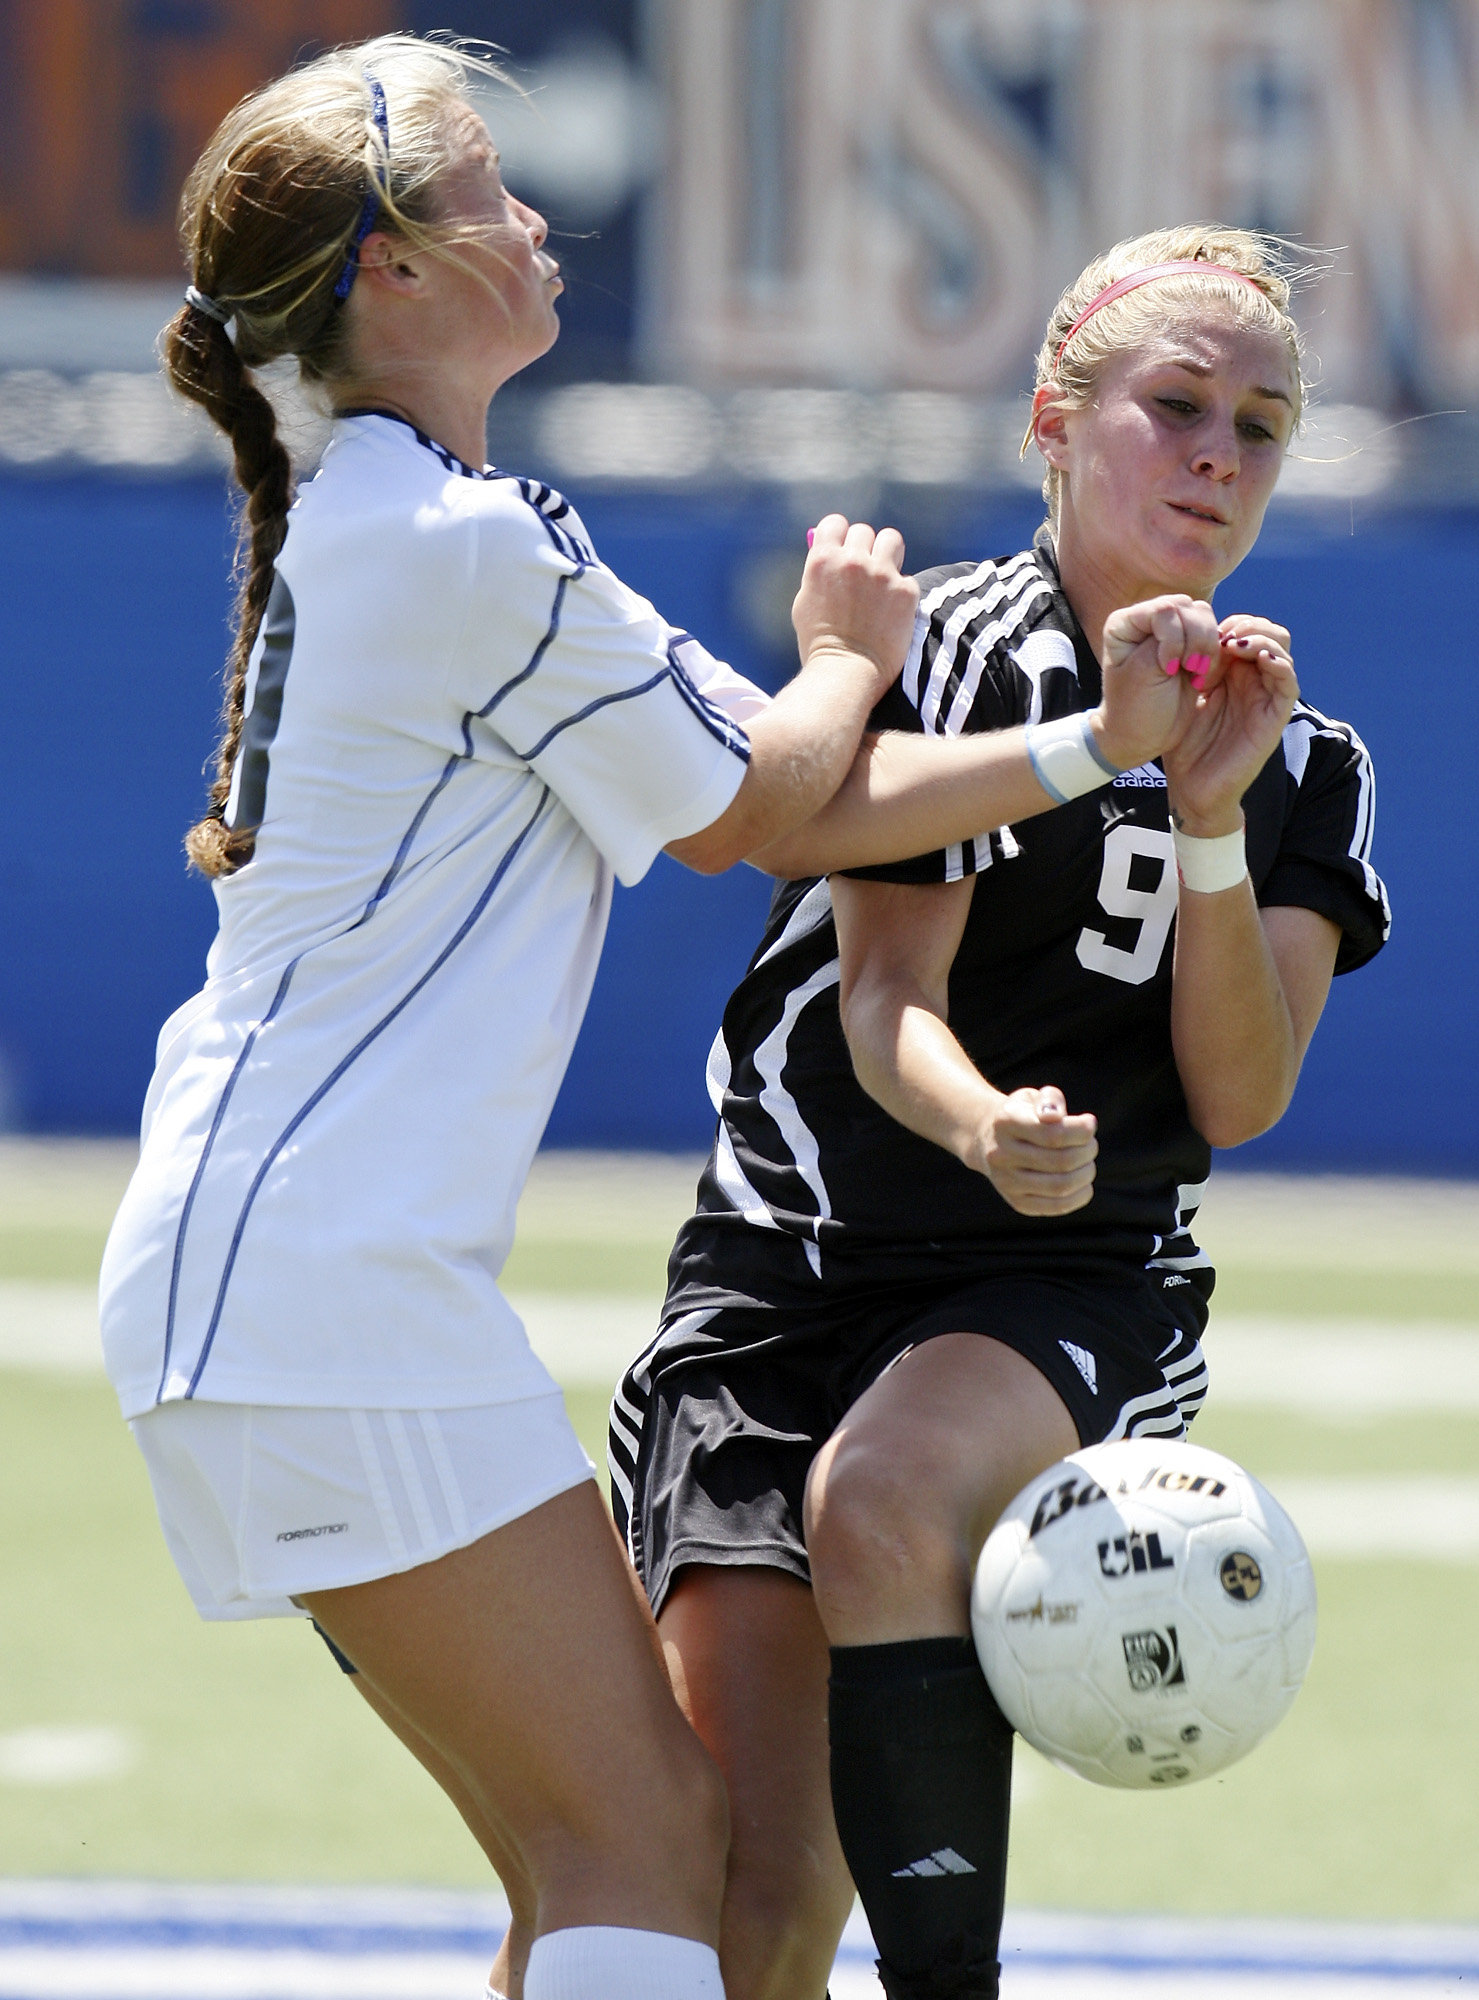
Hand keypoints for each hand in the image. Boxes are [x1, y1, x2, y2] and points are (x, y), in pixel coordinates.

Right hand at [791, 516, 918, 700]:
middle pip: (864, 531)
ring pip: (892, 540)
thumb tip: (829, 553)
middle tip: (864, 570)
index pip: (834, 523)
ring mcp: (881, 574)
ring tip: (884, 578)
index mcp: (823, 560)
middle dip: (863, 548)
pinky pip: (906, 578)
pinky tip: (891, 612)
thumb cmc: (819, 644)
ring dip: (888, 554)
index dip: (839, 535)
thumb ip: (818, 574)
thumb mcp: (805, 602)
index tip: (843, 546)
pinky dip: (901, 593)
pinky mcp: (905, 592)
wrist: (846, 674)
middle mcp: (852, 561)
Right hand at [962, 1085, 1097, 1215]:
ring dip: (1086, 1173)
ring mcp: (1007, 1182)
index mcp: (1005, 1123)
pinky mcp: (1018, 1202)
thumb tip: (1056, 1116)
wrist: (988, 1140)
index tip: (1090, 1123)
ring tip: (1087, 1162)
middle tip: (1090, 1144)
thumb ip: (1049, 1100)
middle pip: (1060, 1161)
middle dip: (1087, 1152)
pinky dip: (1080, 1196)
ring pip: (1060, 1186)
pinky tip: (1083, 1183)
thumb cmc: (1022, 1115)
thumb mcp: (1033, 1097)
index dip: (1081, 1131)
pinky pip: (1057, 1206)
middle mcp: (1001, 1154)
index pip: (1052, 1134)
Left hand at [1092, 594, 1221, 771]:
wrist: (1143, 736)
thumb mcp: (1146, 671)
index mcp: (1125, 623)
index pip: (1163, 609)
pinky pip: (1213, 633)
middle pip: (1187, 608)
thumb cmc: (1136, 708)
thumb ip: (1167, 638)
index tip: (1168, 668)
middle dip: (1194, 640)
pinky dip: (1213, 653)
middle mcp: (1147, 620)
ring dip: (1206, 647)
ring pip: (1203, 616)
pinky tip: (1200, 676)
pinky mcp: (1190, 642)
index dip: (1174, 637)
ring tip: (1194, 674)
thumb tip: (1192, 613)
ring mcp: (1171, 629)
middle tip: (1186, 671)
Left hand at [1163, 615, 1298, 835]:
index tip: (1204, 632)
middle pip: (1269, 633)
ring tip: (1235, 644)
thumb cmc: (1182, 745)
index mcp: (1233, 674)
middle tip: (1222, 635)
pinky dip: (1279, 663)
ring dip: (1261, 638)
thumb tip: (1195, 634)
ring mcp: (1266, 698)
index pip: (1247, 629)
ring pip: (1281, 650)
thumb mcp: (1182, 697)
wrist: (1191, 788)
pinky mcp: (1275, 717)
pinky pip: (1288, 682)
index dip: (1230, 623)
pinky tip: (1258, 657)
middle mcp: (1253, 681)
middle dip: (1248, 625)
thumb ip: (1193, 665)